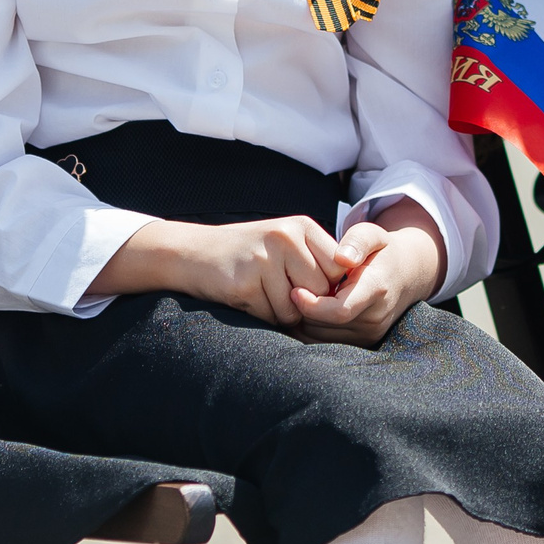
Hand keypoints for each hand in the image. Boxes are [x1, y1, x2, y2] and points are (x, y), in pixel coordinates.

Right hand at [150, 215, 345, 328]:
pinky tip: (248, 299)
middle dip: (307, 302)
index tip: (312, 291)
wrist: (194, 254)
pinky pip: (273, 316)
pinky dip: (264, 317)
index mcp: (301, 226)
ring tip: (263, 294)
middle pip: (321, 289)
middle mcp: (286, 237)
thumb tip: (350, 296)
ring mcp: (265, 258)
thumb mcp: (285, 244)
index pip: (339, 266)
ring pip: (297, 308)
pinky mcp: (246, 282)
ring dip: (283, 313)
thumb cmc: (247, 254)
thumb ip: (315, 260)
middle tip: (282, 294)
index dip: (330, 286)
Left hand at [294, 201, 444, 347]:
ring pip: (320, 337)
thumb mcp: (373, 235)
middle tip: (291, 290)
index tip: (295, 290)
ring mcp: (369, 334)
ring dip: (304, 321)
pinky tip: (309, 308)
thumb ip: (357, 240)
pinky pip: (325, 342)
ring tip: (299, 298)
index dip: (312, 305)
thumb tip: (342, 257)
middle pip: (324, 326)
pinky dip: (311, 329)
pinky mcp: (363, 343)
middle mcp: (375, 318)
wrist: (408, 275)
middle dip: (302, 311)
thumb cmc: (382, 251)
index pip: (339, 310)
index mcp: (376, 289)